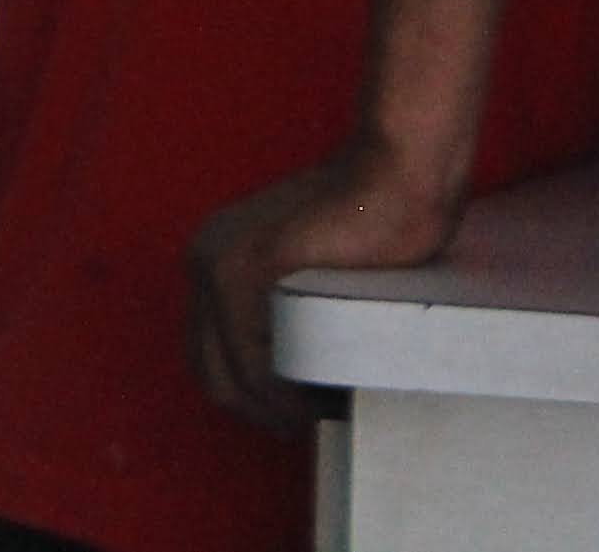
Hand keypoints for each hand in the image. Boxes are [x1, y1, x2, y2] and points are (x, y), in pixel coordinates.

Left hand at [182, 144, 459, 433]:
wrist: (394, 177)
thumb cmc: (368, 227)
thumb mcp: (304, 271)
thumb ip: (283, 310)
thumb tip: (286, 388)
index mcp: (211, 257)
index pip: (209, 355)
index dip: (252, 395)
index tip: (298, 411)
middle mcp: (204, 259)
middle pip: (211, 373)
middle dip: (262, 410)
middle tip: (313, 420)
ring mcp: (222, 264)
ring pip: (233, 377)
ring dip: (280, 409)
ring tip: (327, 410)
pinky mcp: (252, 272)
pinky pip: (255, 363)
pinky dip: (287, 394)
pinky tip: (325, 396)